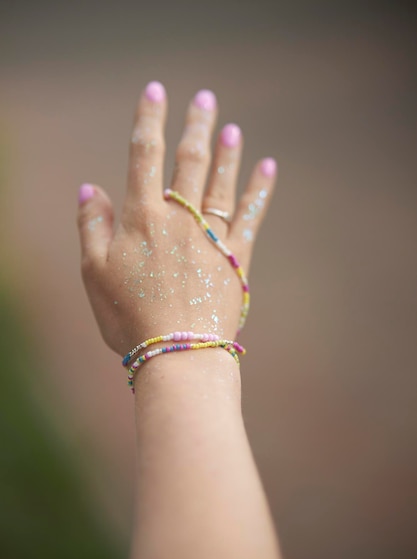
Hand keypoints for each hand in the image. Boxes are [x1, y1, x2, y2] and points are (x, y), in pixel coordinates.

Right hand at [77, 81, 276, 355]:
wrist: (178, 353)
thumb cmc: (129, 316)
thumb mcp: (94, 273)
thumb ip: (92, 226)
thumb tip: (90, 187)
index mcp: (143, 217)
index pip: (145, 155)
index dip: (150, 120)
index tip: (156, 92)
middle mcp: (180, 218)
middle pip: (190, 161)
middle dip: (196, 126)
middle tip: (206, 99)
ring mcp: (212, 236)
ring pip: (221, 182)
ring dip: (228, 152)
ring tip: (233, 127)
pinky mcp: (237, 258)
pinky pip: (251, 215)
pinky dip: (260, 189)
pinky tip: (268, 167)